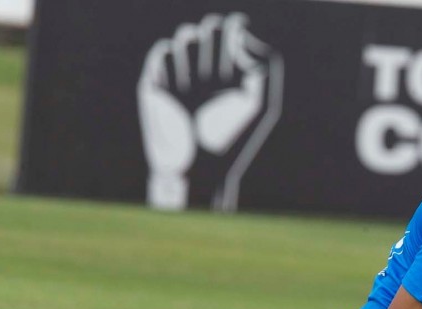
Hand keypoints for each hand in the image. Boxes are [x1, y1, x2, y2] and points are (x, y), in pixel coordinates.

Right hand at [137, 12, 283, 210]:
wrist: (200, 167)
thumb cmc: (234, 140)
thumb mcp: (263, 104)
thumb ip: (267, 66)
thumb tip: (242, 38)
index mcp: (231, 73)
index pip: (230, 30)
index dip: (234, 29)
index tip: (237, 43)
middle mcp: (204, 70)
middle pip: (208, 27)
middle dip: (214, 40)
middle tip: (218, 70)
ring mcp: (180, 74)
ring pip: (185, 36)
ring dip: (194, 55)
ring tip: (197, 88)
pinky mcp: (155, 81)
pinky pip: (162, 51)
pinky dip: (173, 63)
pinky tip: (180, 90)